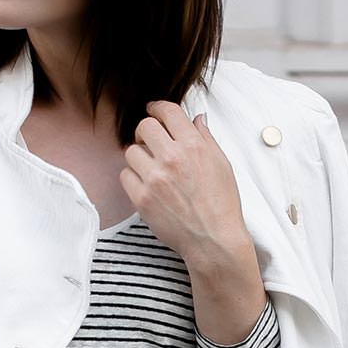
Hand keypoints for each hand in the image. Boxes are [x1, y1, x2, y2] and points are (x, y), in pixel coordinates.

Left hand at [122, 100, 267, 342]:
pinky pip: (125, 175)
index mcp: (193, 146)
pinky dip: (133, 178)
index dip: (157, 108)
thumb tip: (196, 119)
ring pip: (131, 151)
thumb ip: (206, 138)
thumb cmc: (222, 204)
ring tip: (151, 168)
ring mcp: (154, 178)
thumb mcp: (222, 165)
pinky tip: (147, 185)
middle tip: (151, 141)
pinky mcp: (141, 198)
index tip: (153, 111)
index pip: (167, 111)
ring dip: (139, 156)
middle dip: (147, 131)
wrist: (213, 240)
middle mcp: (172, 158)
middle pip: (144, 127)